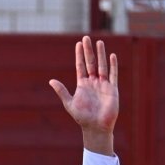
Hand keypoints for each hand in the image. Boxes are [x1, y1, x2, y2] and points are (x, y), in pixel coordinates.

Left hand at [49, 35, 118, 154]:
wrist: (95, 127)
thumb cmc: (82, 117)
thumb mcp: (69, 103)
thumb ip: (62, 91)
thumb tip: (51, 80)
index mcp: (82, 84)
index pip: (81, 66)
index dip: (79, 55)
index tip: (78, 43)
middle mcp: (93, 82)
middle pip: (91, 62)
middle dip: (88, 51)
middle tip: (86, 38)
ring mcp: (103, 85)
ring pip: (102, 66)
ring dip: (100, 54)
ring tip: (99, 42)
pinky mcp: (112, 89)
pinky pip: (113, 75)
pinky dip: (112, 66)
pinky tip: (111, 56)